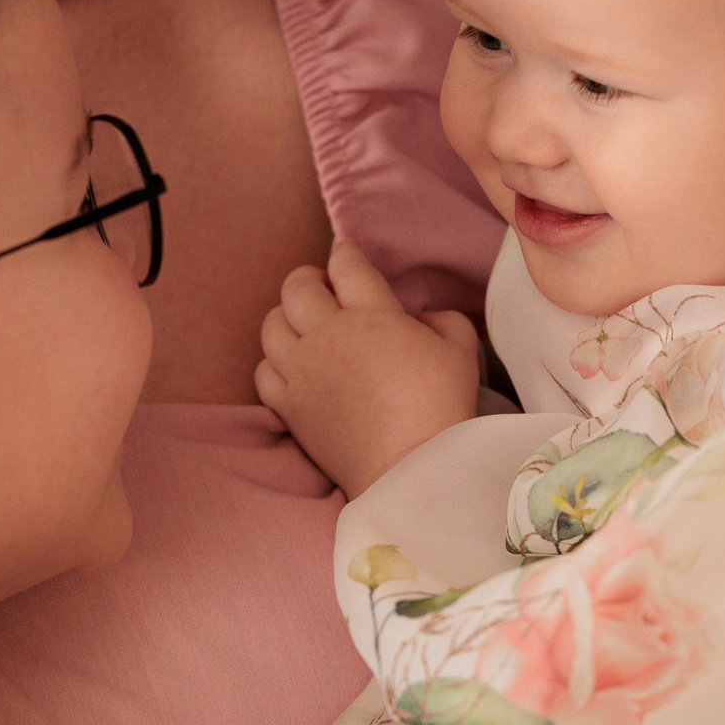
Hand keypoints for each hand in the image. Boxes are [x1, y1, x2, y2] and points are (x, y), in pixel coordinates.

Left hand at [255, 239, 479, 497]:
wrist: (410, 471)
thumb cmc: (441, 408)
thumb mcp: (460, 351)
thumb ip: (443, 320)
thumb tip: (421, 317)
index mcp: (371, 315)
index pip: (345, 266)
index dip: (344, 254)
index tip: (346, 255)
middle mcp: (328, 336)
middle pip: (297, 287)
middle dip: (307, 278)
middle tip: (321, 286)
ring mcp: (303, 372)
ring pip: (271, 325)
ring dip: (284, 316)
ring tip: (301, 323)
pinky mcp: (290, 407)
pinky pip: (264, 371)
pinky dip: (273, 361)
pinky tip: (291, 365)